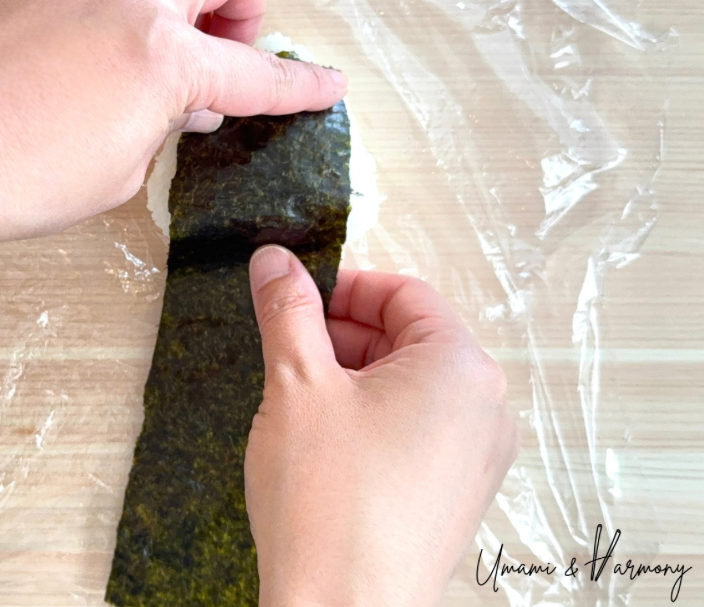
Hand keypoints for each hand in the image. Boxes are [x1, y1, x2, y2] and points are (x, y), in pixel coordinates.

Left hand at [0, 0, 345, 252]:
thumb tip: (175, 107)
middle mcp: (126, 0)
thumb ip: (163, 127)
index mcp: (163, 53)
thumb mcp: (116, 173)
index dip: (302, 86)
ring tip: (159, 82)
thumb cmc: (10, 180)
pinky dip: (126, 25)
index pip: (256, 71)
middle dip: (246, 2)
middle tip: (231, 55)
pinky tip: (98, 79)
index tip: (328, 87)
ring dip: (181, 13)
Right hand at [244, 245, 517, 606]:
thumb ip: (287, 310)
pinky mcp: (456, 495)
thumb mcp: (296, 384)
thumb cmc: (327, 500)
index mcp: (460, 367)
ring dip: (354, 376)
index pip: (404, 293)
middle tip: (288, 349)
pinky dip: (372, 418)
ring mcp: (476, 457)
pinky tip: (324, 442)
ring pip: (411, 385)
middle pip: (410, 337)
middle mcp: (485, 408)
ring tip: (300, 400)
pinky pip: (417, 430)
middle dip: (344, 334)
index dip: (344, 288)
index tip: (297, 300)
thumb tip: (275, 259)